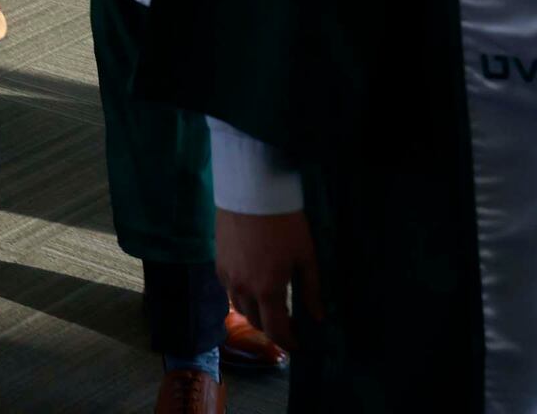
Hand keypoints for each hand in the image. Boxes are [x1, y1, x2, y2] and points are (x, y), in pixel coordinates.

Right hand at [218, 209, 319, 353]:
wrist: (251, 192)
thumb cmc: (285, 223)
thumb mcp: (305, 256)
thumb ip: (311, 290)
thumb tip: (317, 317)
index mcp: (268, 290)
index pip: (275, 330)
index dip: (287, 342)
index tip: (297, 343)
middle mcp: (244, 289)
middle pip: (256, 322)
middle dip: (272, 328)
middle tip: (287, 323)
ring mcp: (227, 277)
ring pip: (240, 308)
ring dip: (255, 312)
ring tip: (269, 304)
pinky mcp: (218, 264)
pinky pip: (229, 290)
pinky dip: (242, 295)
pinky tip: (252, 285)